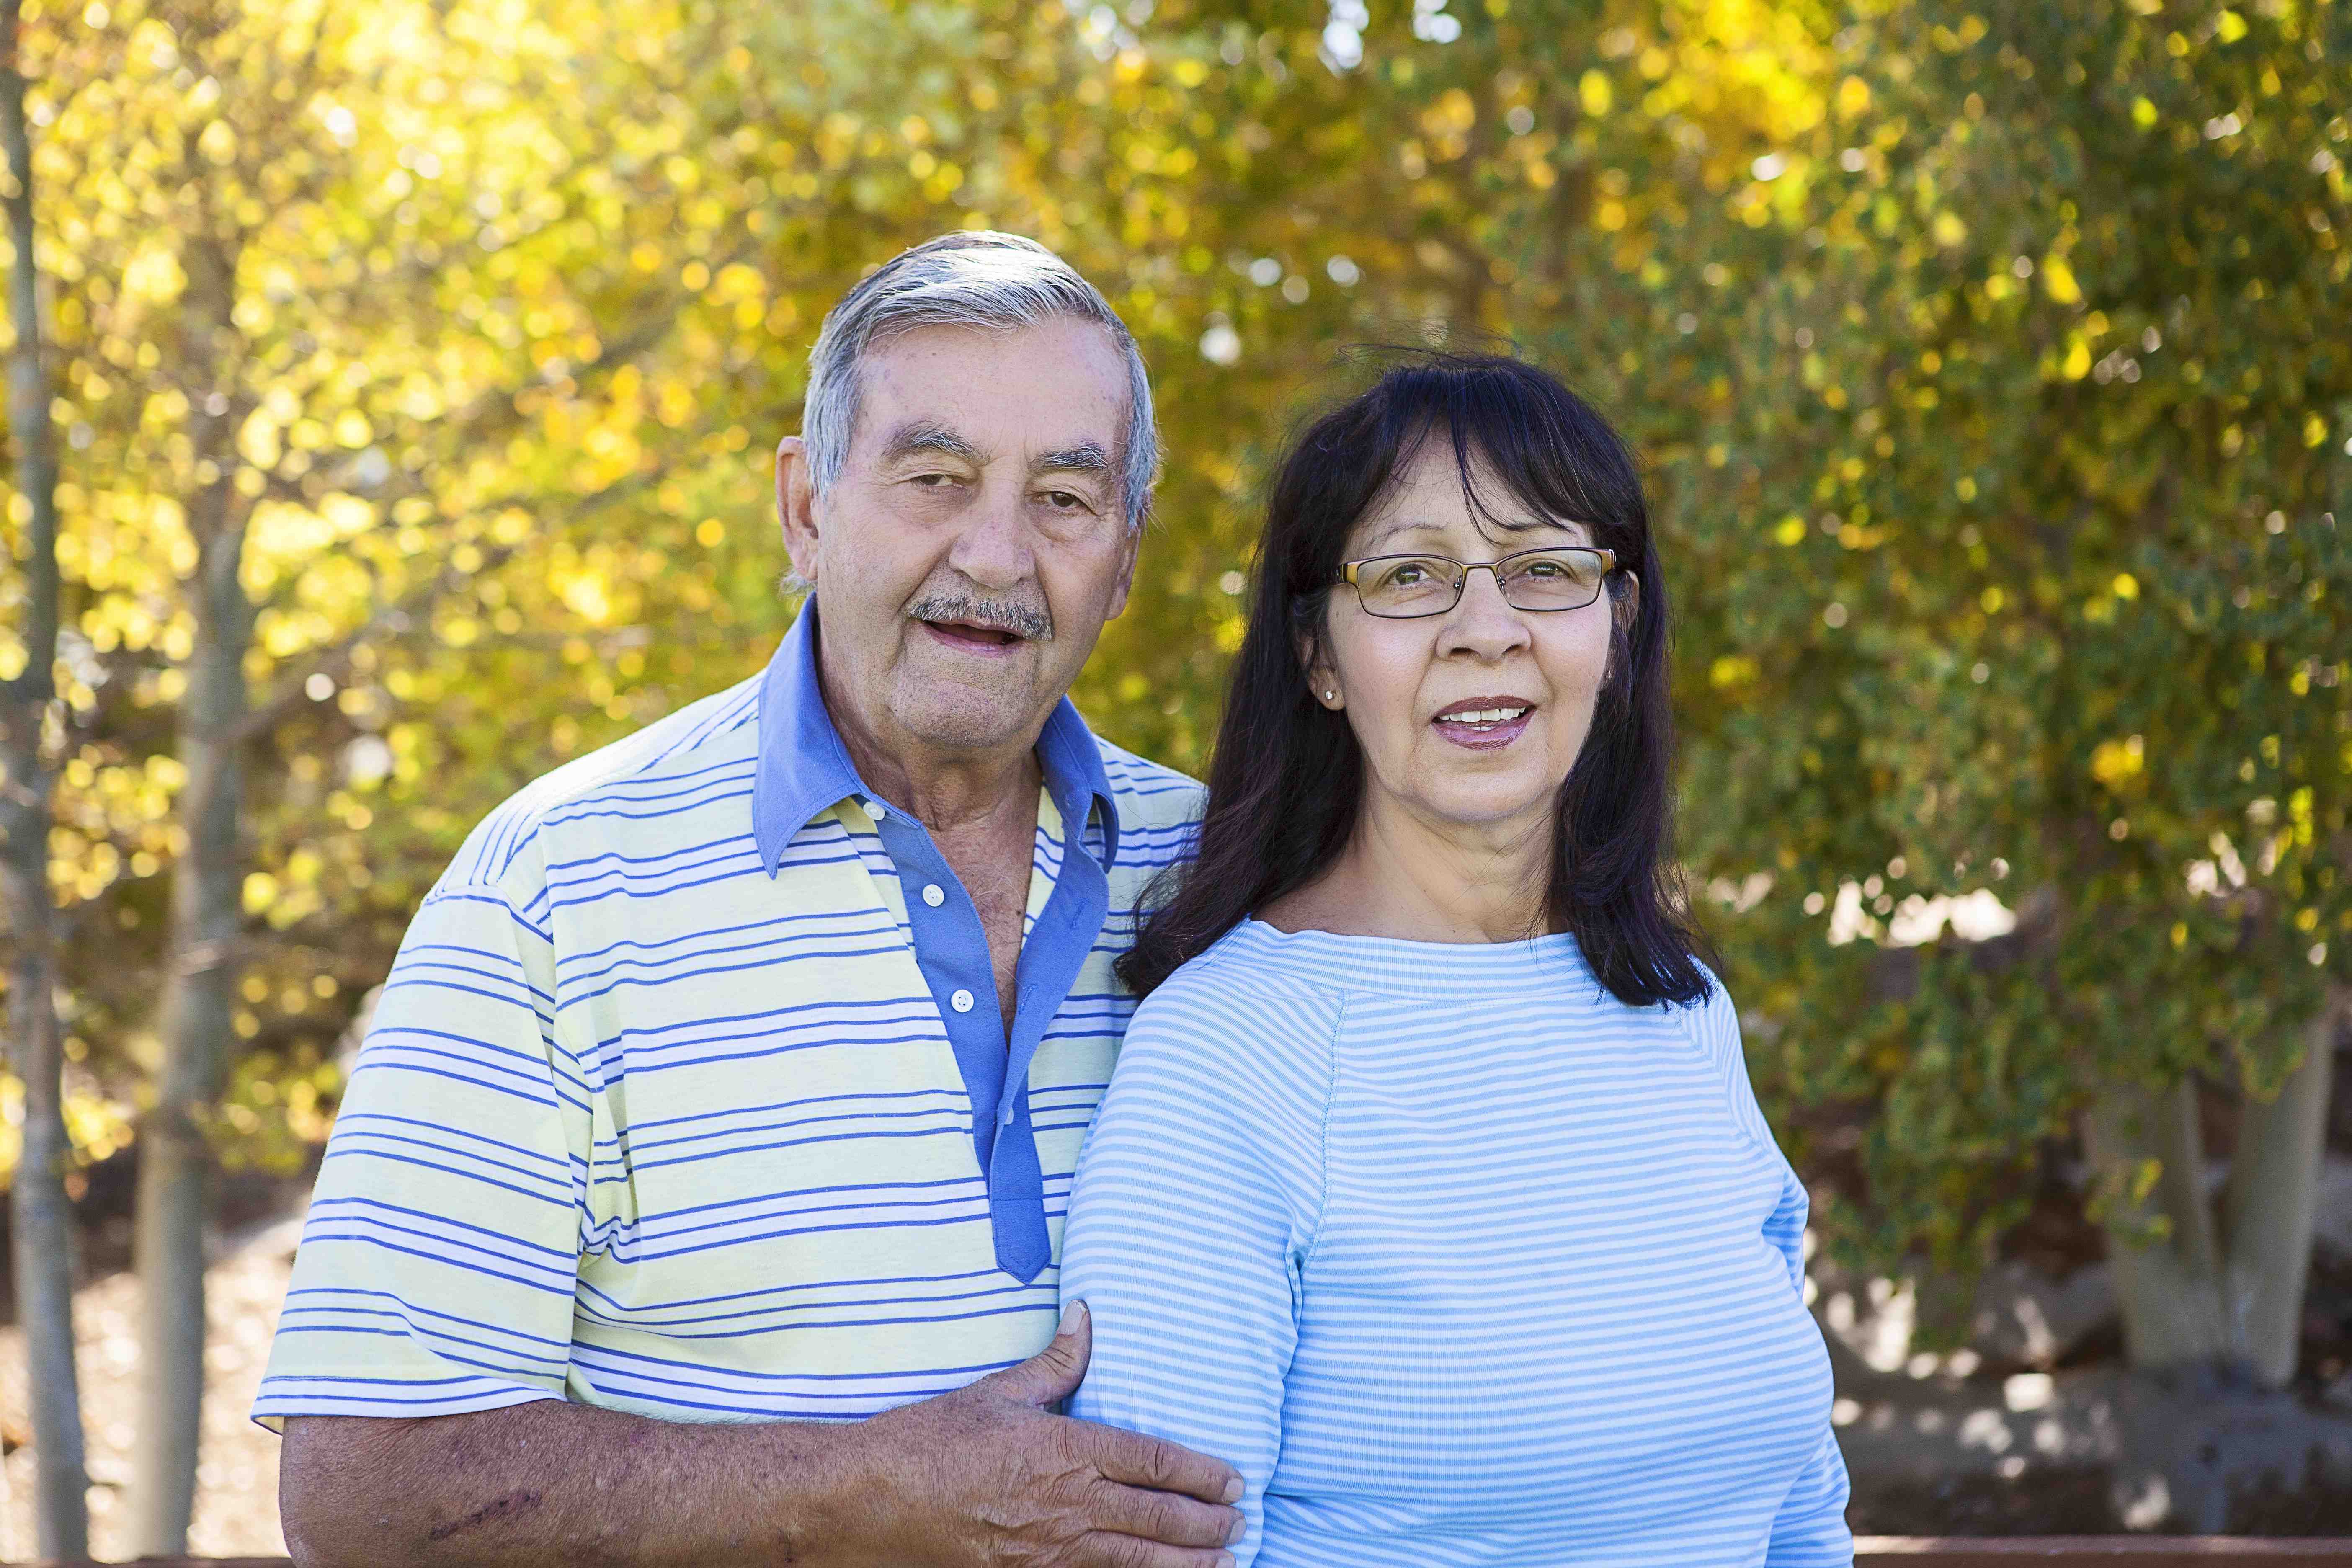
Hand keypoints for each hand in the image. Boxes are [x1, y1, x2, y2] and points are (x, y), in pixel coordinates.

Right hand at [836, 1300, 1246, 1566]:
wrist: (872, 1498)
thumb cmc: (933, 1439)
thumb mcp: (998, 1391)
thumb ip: (1055, 1361)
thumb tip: (1087, 1313)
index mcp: (1065, 1449)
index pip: (1153, 1461)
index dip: (1200, 1473)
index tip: (1233, 1480)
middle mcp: (1068, 1502)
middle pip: (1158, 1517)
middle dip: (1208, 1524)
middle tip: (1240, 1523)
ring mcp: (1050, 1549)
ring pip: (1137, 1560)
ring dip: (1187, 1563)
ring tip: (1223, 1562)